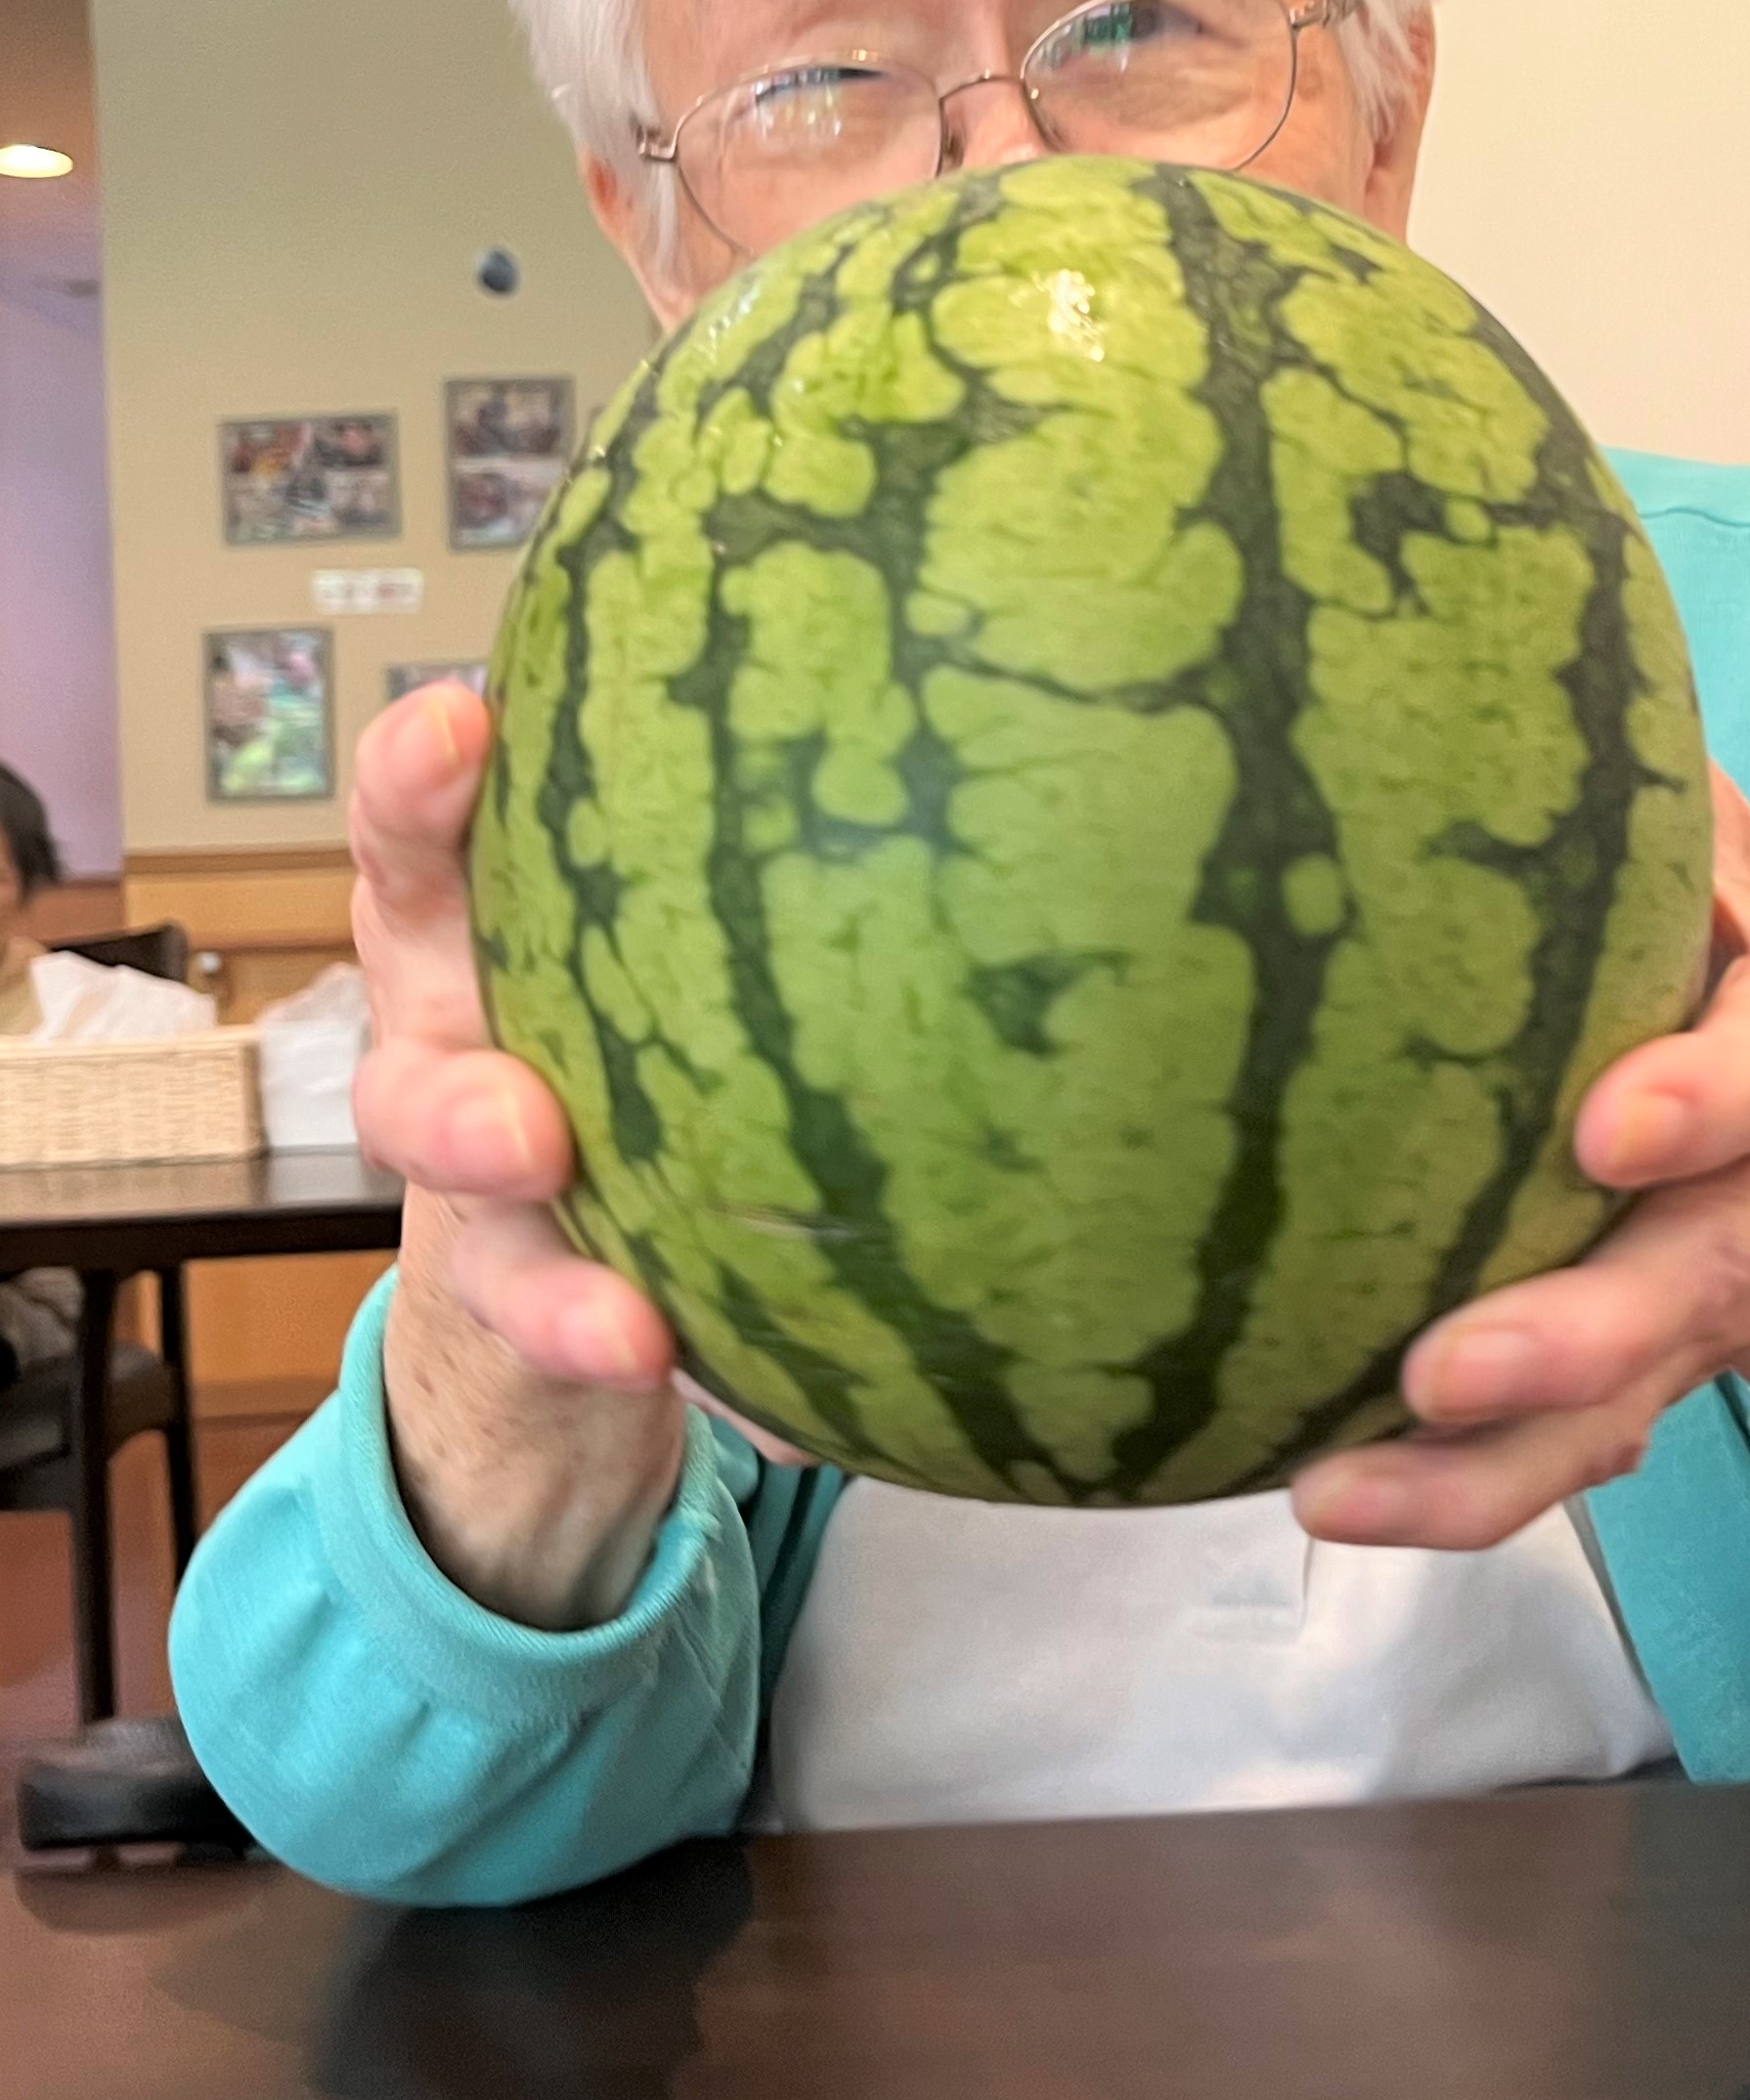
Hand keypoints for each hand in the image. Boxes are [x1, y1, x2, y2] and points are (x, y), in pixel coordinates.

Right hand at [351, 687, 693, 1627]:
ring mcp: (488, 1200)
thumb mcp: (672, 913)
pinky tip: (735, 1397)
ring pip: (483, 1238)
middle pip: (413, 1059)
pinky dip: (647, 1368)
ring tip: (621, 1332)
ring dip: (546, 1280)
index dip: (419, 790)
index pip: (421, 846)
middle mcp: (457, 1052)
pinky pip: (577, 1348)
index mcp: (475, 935)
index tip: (461, 726)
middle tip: (530, 1126)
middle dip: (459, 1092)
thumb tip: (986, 703)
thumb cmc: (647, 1013)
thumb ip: (748, 824)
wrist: (578, 1248)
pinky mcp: (538, 1316)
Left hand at [1293, 768, 1749, 1552]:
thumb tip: (1520, 605)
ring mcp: (1695, 1310)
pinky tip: (1327, 1497)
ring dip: (1484, 1472)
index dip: (1707, 1100)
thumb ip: (1656, 789)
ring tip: (1334, 1495)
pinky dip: (1455, 1491)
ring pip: (1617, 1410)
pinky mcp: (1635, 1383)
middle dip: (1574, 1338)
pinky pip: (1562, 1455)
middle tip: (1437, 1371)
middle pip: (1688, 1286)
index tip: (1612, 1127)